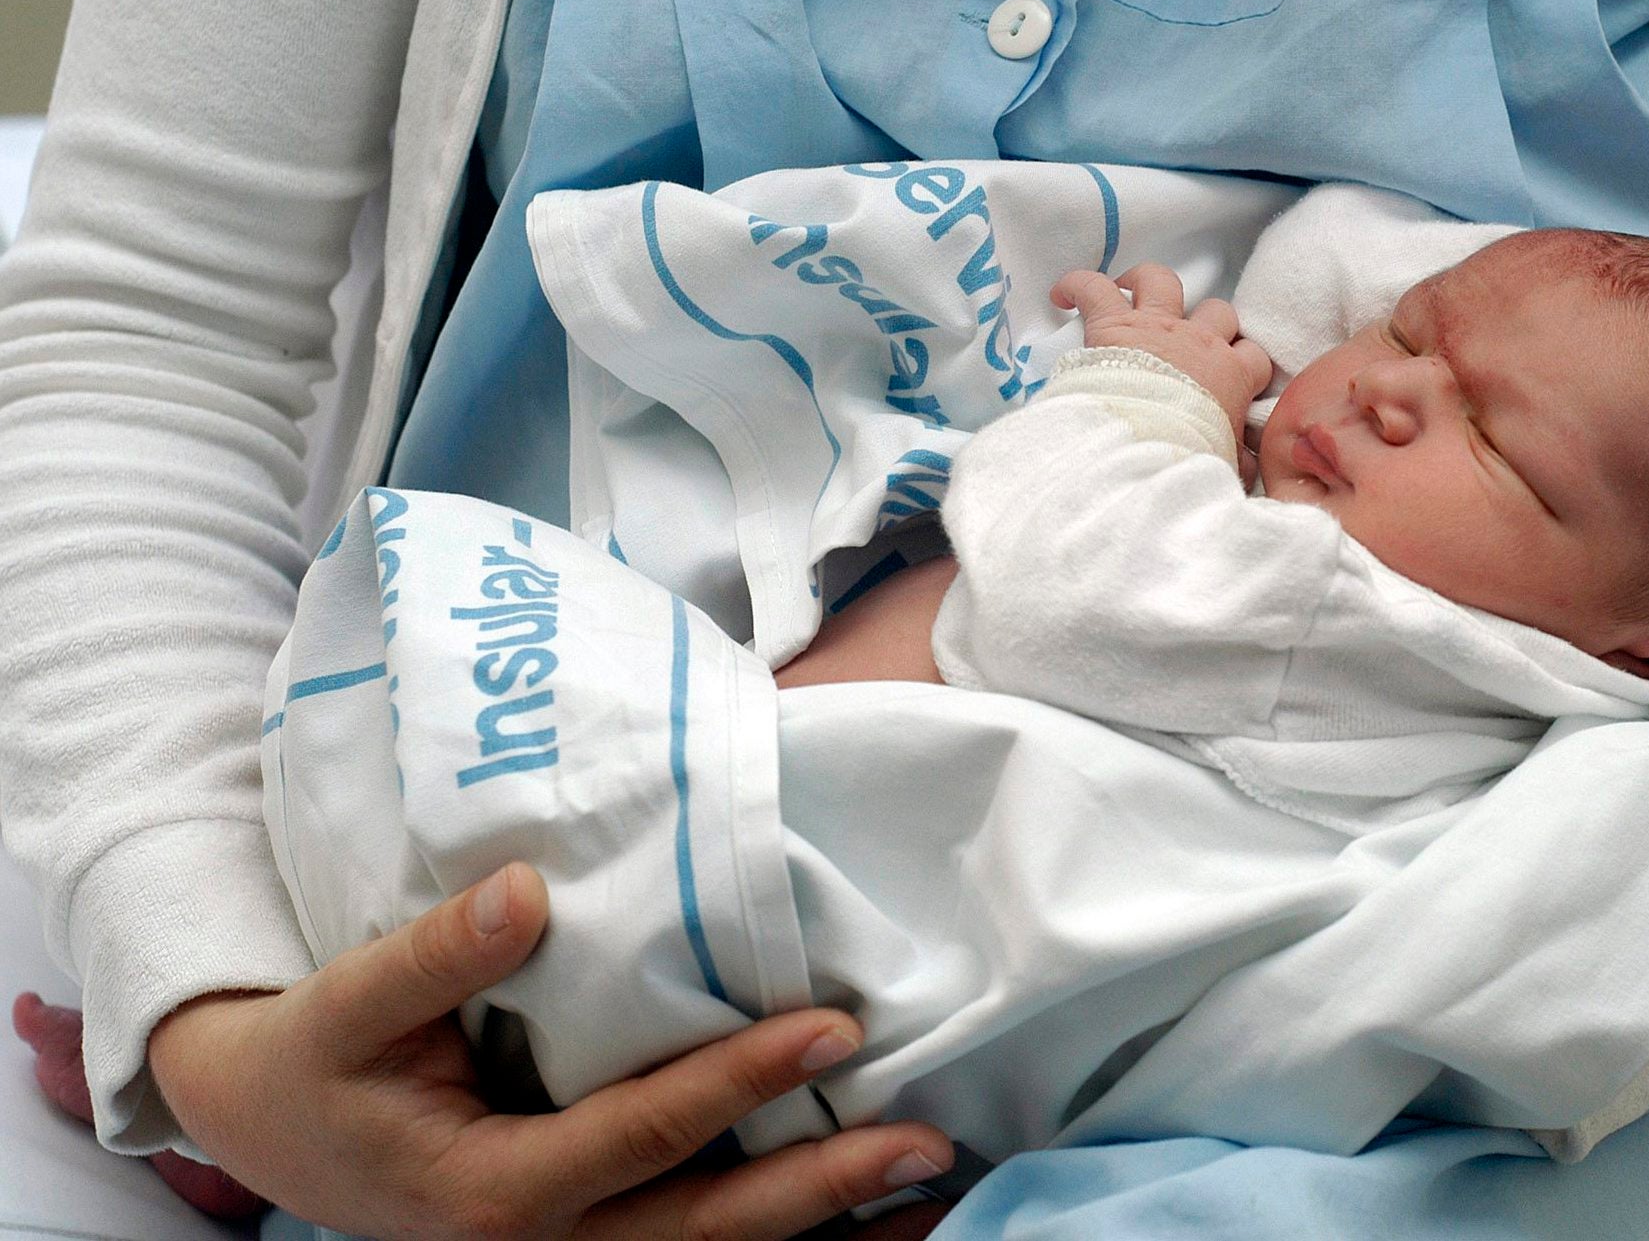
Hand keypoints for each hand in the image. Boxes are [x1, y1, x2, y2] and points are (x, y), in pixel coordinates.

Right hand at [147, 862, 952, 1239]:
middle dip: (820, 1188)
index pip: (641, 1135)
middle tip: (925, 1138)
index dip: (738, 1084)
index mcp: (490, 1191)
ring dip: (819, 1222)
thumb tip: (527, 891)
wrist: (274, 1130)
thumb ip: (432, 956)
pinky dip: (779, 1228)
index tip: (829, 1027)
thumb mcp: (344, 1009)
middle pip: (704, 1229)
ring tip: (924, 1177)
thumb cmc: (314, 1065)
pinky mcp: (586, 1237)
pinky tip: (864, 1207)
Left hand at [1052, 263, 1271, 480]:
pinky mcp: (1115, 325)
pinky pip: (1094, 288)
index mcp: (1232, 376)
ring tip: (1131, 288)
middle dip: (1209, 319)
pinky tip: (1064, 293)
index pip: (1253, 356)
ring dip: (1147, 281)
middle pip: (1217, 311)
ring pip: (1162, 282)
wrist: (1150, 445)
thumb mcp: (1225, 461)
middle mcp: (1199, 342)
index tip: (1236, 373)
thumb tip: (1246, 469)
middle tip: (1189, 337)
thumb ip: (1237, 459)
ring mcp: (1157, 328)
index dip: (1245, 361)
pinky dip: (1078, 285)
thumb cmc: (1188, 454)